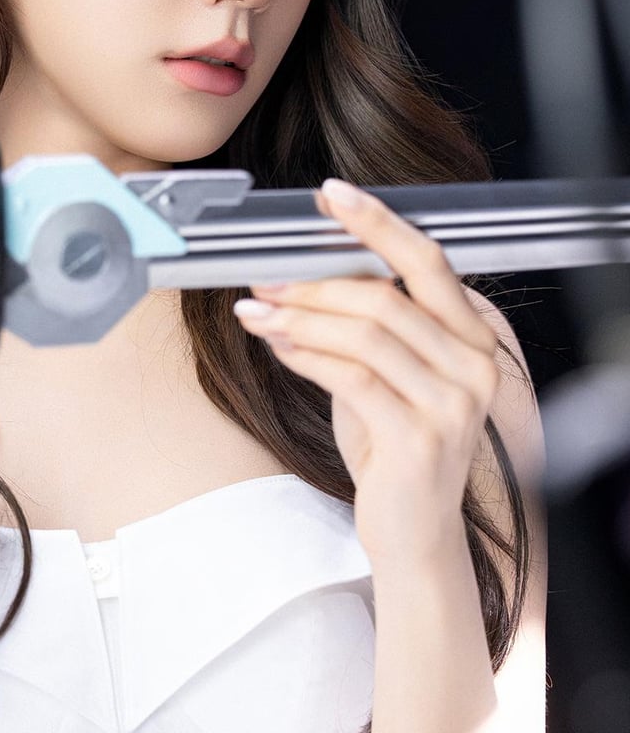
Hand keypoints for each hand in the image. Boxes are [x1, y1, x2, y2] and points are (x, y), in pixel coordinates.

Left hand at [232, 176, 499, 562]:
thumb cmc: (397, 452)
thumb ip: (365, 329)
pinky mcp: (420, 439)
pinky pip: (352, 378)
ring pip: (365, 334)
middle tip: (266, 275)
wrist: (416, 535)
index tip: (332, 196)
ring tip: (257, 311)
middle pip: (387, 295)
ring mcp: (452, 405)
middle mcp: (474, 367)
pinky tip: (277, 346)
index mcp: (474, 341)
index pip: (429, 262)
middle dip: (316, 280)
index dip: (378, 223)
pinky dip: (305, 355)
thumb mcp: (387, 378)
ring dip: (300, 317)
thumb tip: (298, 277)